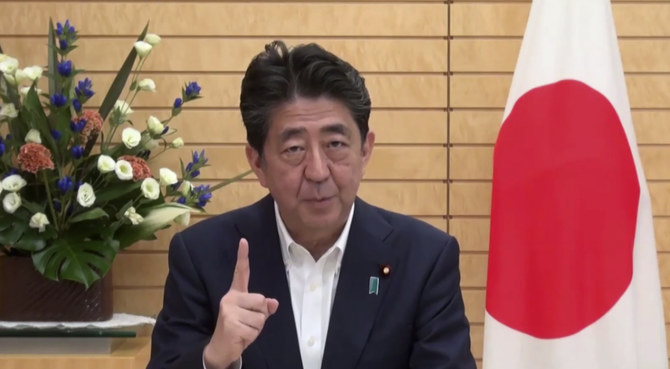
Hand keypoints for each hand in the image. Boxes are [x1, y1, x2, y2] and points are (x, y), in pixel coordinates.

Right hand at [204, 238, 278, 368]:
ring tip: (244, 330)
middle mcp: (229, 298)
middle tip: (247, 323)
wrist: (221, 348)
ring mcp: (229, 310)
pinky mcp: (231, 323)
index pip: (241, 273)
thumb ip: (263, 308)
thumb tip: (273, 303)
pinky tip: (241, 337)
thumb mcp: (253, 317)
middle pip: (261, 300)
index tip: (244, 240)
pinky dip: (252, 336)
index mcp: (235, 294)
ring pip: (260, 316)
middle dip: (260, 316)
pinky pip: (255, 329)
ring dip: (257, 328)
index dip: (243, 256)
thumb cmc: (238, 329)